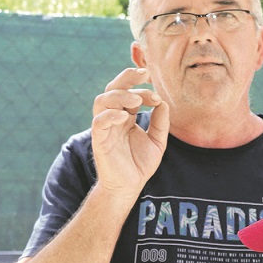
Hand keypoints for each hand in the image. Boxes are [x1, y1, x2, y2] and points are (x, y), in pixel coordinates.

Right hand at [90, 68, 169, 197]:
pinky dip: (110, 114)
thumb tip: (163, 102)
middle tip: (144, 74)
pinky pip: (98, 121)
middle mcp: (113, 118)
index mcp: (126, 116)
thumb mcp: (157, 141)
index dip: (142, 89)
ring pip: (102, 100)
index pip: (129, 93)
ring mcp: (105, 128)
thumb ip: (160, 122)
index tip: (157, 95)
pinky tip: (125, 116)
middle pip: (112, 88)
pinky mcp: (99, 140)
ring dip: (119, 94)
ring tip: (136, 100)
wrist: (129, 187)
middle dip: (126, 78)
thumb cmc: (140, 164)